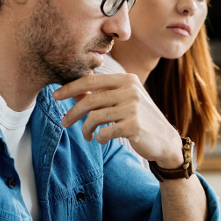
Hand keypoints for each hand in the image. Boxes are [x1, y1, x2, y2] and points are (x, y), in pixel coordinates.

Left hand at [53, 73, 183, 167]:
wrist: (166, 141)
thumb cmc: (141, 120)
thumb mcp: (125, 101)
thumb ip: (103, 95)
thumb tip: (75, 92)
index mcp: (126, 79)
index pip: (91, 80)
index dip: (70, 87)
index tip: (55, 95)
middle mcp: (130, 90)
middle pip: (89, 100)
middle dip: (72, 113)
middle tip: (63, 122)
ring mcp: (133, 108)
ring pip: (94, 117)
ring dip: (85, 129)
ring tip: (86, 136)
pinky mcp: (134, 126)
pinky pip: (105, 132)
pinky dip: (99, 138)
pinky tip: (101, 140)